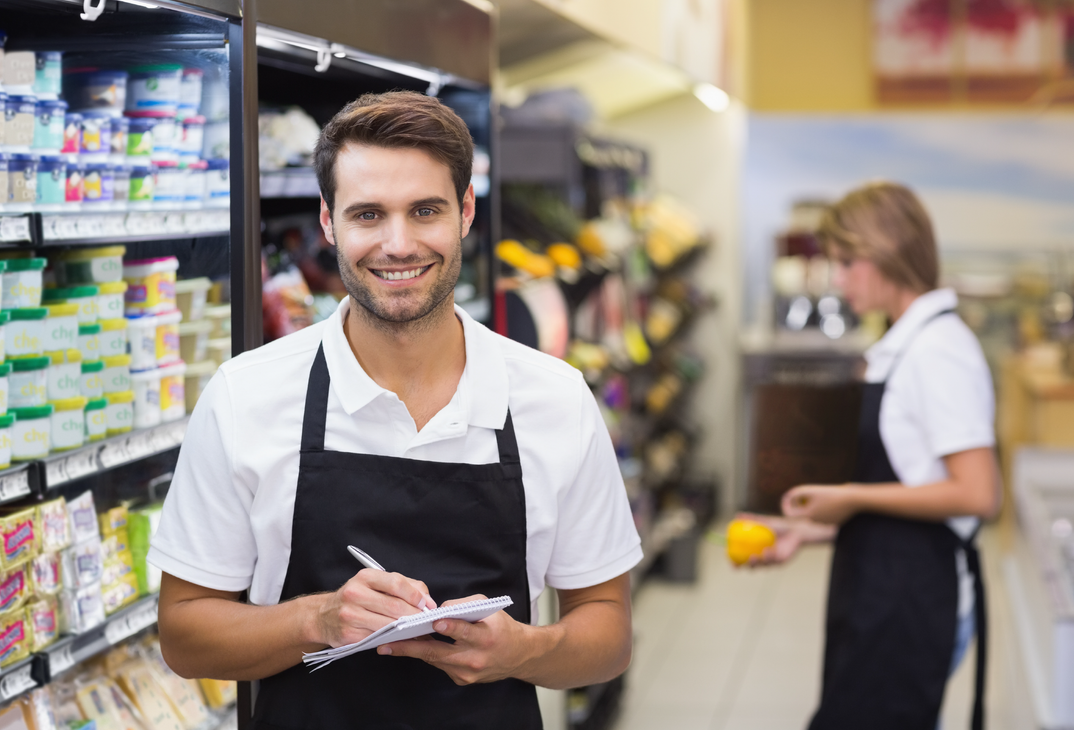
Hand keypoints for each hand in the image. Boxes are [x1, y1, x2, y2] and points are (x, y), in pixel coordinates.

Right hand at [315, 570, 435, 647]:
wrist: (324, 616)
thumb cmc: (357, 598)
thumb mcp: (375, 584)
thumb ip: (404, 586)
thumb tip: (427, 600)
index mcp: (365, 577)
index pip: (396, 583)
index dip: (415, 595)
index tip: (426, 604)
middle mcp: (355, 593)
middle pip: (394, 606)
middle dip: (414, 615)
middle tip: (426, 620)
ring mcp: (350, 615)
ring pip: (388, 624)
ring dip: (406, 629)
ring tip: (417, 629)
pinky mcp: (349, 634)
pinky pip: (378, 637)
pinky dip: (393, 638)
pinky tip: (400, 637)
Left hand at [376, 594, 530, 684]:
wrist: (518, 655)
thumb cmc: (501, 627)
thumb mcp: (488, 607)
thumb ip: (463, 605)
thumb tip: (436, 609)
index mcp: (486, 637)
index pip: (465, 632)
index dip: (450, 627)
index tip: (434, 621)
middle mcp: (476, 658)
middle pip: (439, 653)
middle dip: (410, 647)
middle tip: (388, 644)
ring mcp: (467, 673)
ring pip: (434, 660)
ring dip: (412, 651)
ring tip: (390, 644)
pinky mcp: (462, 680)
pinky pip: (440, 664)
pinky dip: (428, 654)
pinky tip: (413, 647)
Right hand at [734, 513, 829, 565]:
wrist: (796, 530)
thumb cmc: (780, 526)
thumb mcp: (765, 522)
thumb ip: (752, 519)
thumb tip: (737, 515)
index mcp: (757, 549)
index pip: (743, 558)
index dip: (735, 561)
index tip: (729, 560)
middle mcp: (763, 557)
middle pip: (751, 567)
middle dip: (745, 566)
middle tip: (740, 564)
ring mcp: (772, 561)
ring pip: (762, 566)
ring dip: (757, 563)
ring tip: (754, 556)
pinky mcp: (781, 562)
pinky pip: (773, 562)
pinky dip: (769, 557)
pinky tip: (768, 551)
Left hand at [782, 484, 860, 524]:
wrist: (853, 500)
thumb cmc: (831, 493)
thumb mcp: (810, 490)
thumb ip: (796, 493)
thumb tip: (787, 497)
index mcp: (808, 515)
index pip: (790, 514)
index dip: (787, 505)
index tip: (789, 496)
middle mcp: (816, 522)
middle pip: (802, 513)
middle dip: (801, 504)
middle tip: (806, 493)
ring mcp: (826, 523)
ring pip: (814, 514)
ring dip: (813, 505)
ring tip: (822, 495)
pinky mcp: (834, 522)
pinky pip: (825, 515)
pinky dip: (824, 508)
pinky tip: (832, 501)